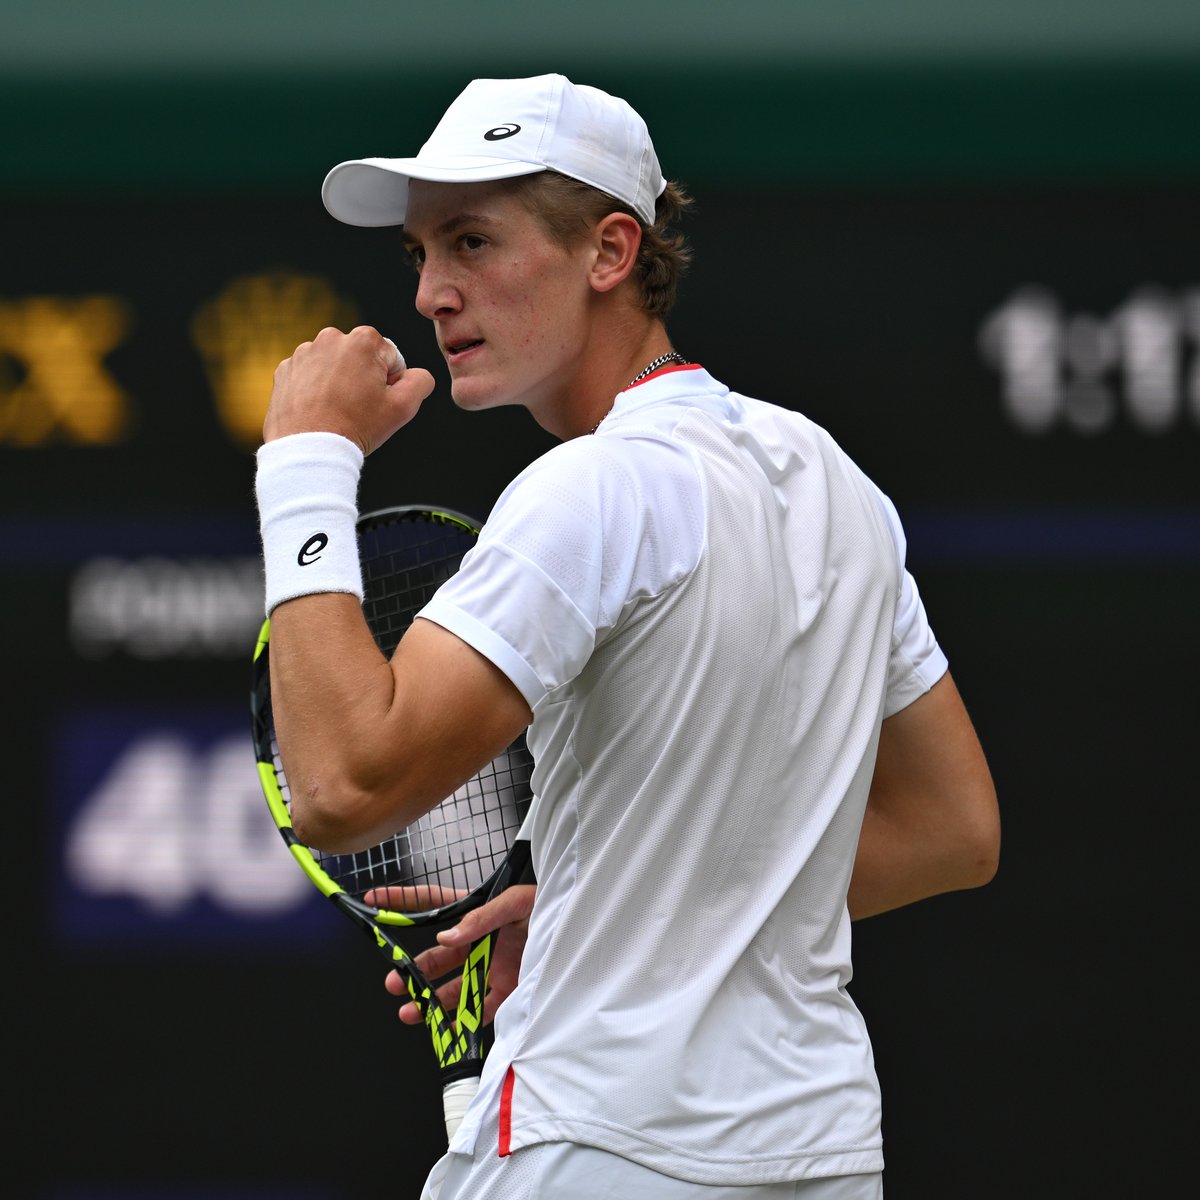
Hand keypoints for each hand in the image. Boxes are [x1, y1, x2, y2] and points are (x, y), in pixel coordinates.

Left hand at [263, 324, 435, 454]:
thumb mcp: (403, 407)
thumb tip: (418, 375)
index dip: (390, 383)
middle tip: (358, 408)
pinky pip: (309, 376)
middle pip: (360, 358)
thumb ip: (421, 382)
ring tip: (337, 411)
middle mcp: (330, 337)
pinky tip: (319, 411)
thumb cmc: (356, 427)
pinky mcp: (285, 370)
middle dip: (363, 379)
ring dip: (338, 384)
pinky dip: (315, 390)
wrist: (309, 449)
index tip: (377, 402)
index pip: (390, 358)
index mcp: (363, 340)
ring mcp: (304, 353)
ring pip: (333, 366)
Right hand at [383, 884, 536, 1026]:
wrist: (583, 936)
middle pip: (438, 957)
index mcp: (478, 913)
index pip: (433, 904)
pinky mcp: (507, 992)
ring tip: (409, 1013)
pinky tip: (445, 1032)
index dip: (403, 901)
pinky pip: (480, 1012)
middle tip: (394, 983)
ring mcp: (491, 969)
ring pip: (453, 988)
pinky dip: (462, 1024)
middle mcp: (480, 942)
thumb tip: (447, 936)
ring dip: (429, 1001)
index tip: (374, 902)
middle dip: (413, 970)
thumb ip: (482, 917)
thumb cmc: (550, 907)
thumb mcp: (518, 901)